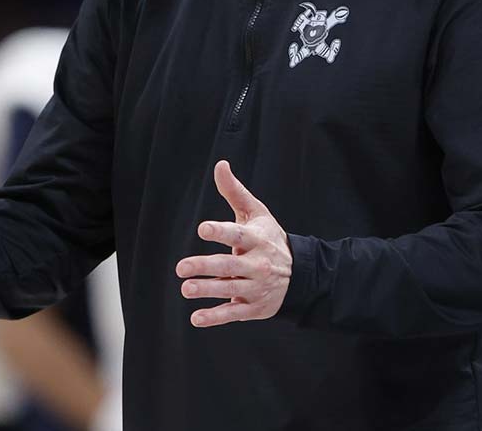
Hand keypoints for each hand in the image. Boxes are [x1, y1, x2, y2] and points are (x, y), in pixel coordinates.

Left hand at [175, 160, 290, 327]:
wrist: (300, 273)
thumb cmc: (268, 237)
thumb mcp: (256, 213)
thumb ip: (235, 192)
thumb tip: (220, 165)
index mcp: (258, 239)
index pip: (238, 234)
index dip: (221, 231)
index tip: (202, 229)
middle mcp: (259, 264)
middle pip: (230, 265)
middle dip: (206, 267)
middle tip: (181, 267)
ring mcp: (257, 287)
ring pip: (230, 289)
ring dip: (208, 290)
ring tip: (186, 288)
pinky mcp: (254, 307)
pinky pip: (233, 313)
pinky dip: (215, 316)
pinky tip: (196, 317)